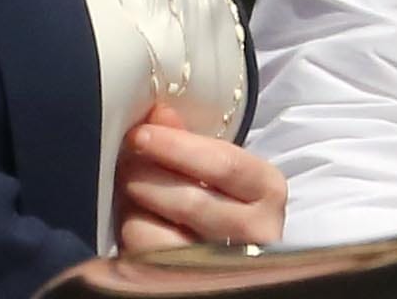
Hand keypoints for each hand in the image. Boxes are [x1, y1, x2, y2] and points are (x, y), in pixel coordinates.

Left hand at [111, 101, 286, 254]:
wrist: (234, 250)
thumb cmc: (225, 196)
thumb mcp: (219, 166)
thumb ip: (190, 141)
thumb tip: (158, 114)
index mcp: (268, 190)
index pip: (224, 164)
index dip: (177, 147)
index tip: (142, 133)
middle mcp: (256, 232)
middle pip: (190, 201)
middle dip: (147, 174)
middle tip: (127, 159)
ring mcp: (225, 265)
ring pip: (162, 234)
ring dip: (136, 206)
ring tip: (132, 189)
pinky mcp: (190, 283)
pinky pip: (145, 258)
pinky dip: (132, 233)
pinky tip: (137, 218)